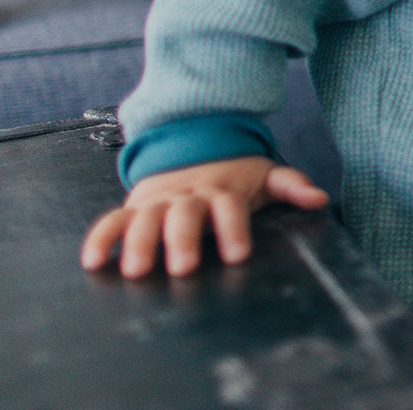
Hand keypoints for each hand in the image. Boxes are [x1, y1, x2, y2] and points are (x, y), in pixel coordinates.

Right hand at [80, 156, 329, 277]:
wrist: (196, 142)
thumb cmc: (235, 174)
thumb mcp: (265, 175)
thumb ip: (291, 185)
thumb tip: (319, 199)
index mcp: (222, 190)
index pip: (230, 208)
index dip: (234, 229)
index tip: (238, 254)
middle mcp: (189, 194)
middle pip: (185, 215)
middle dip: (183, 241)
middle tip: (183, 268)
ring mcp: (160, 200)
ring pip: (146, 218)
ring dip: (139, 243)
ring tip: (135, 271)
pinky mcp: (135, 205)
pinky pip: (112, 219)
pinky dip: (100, 238)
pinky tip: (92, 262)